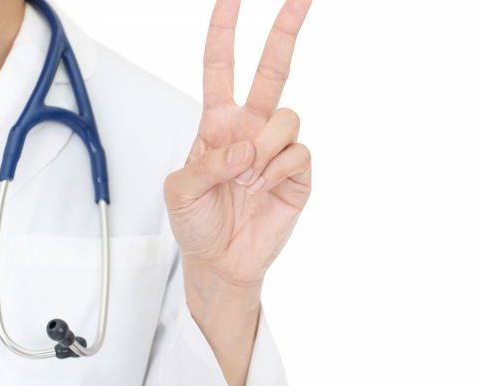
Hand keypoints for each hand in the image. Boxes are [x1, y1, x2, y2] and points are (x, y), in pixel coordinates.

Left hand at [163, 0, 311, 385]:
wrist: (221, 262)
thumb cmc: (197, 223)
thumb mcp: (179, 192)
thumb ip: (206, 164)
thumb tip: (245, 150)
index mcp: (218, 122)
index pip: (221, 66)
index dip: (224, 31)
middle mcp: (251, 128)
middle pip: (272, 69)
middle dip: (285, 31)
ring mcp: (277, 149)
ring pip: (287, 116)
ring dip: (264, 148)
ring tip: (247, 180)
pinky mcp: (298, 173)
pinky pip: (298, 153)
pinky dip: (277, 171)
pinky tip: (264, 190)